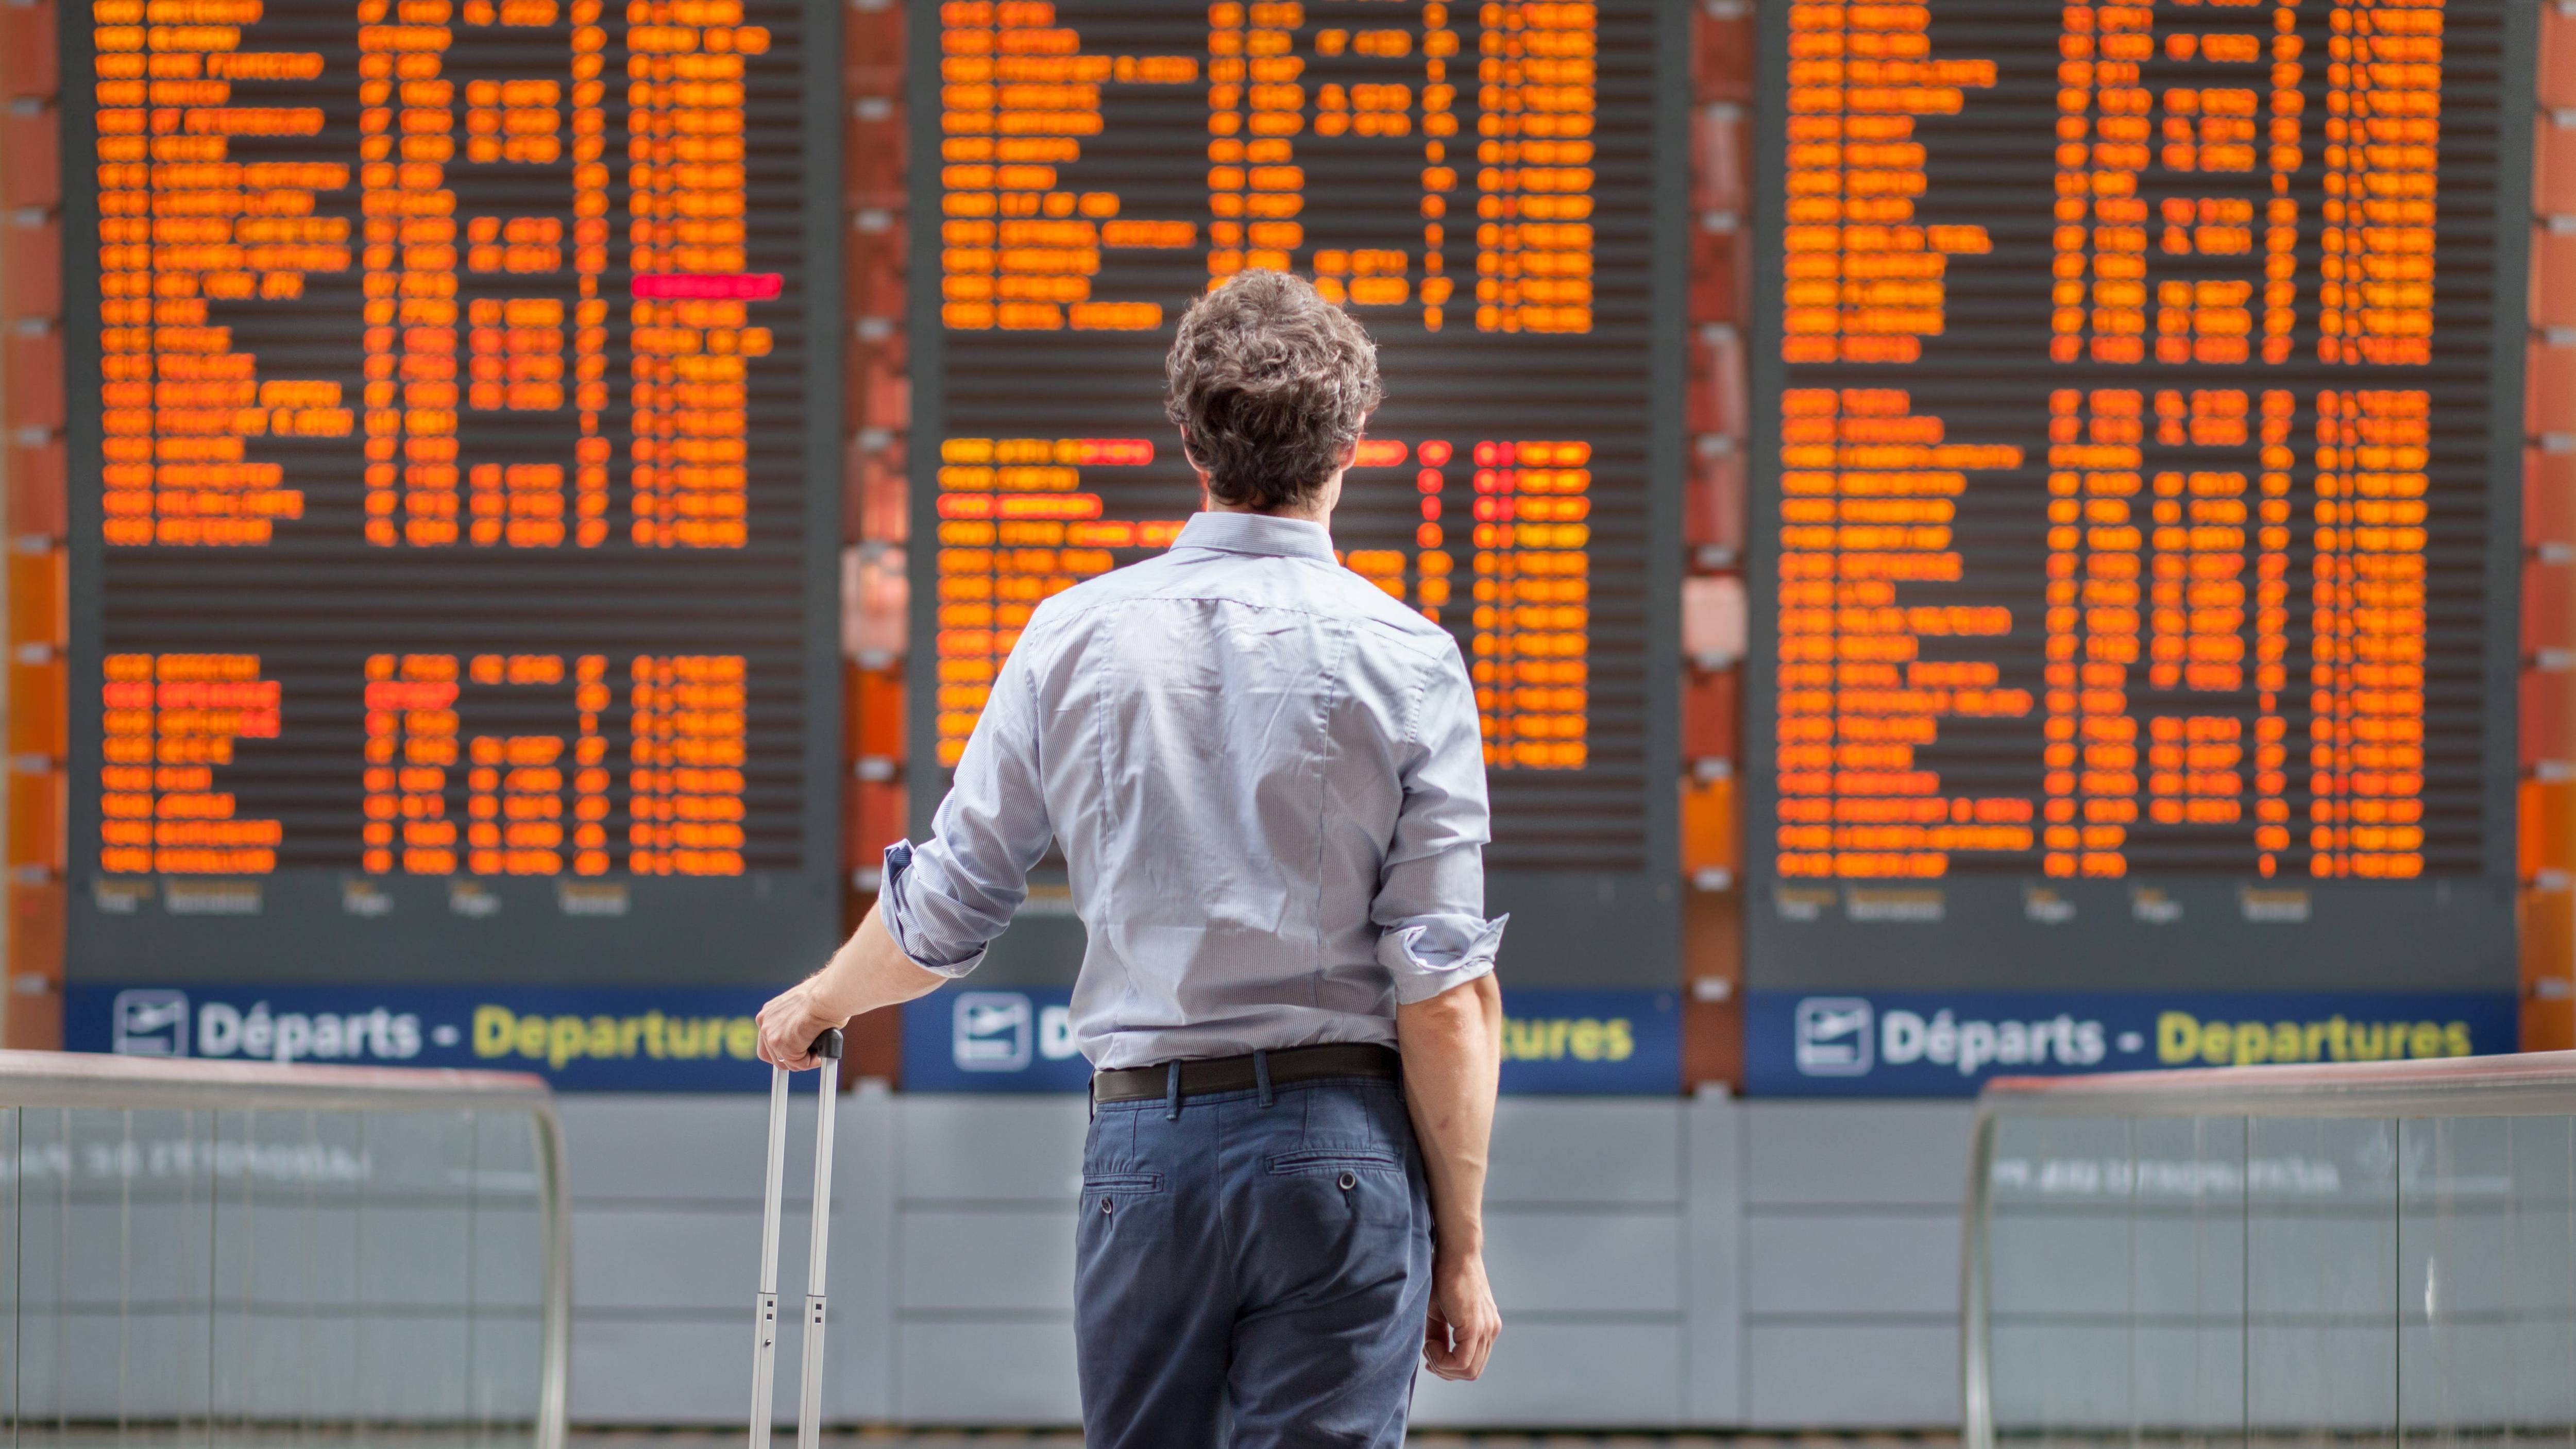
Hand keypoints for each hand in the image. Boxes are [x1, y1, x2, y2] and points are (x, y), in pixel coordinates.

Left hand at [755, 975, 850, 1070]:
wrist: (828, 995)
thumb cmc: (823, 996)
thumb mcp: (801, 1007)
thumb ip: (794, 1021)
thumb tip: (802, 1034)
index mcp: (768, 1013)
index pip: (767, 1041)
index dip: (782, 1050)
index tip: (795, 1052)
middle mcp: (765, 1024)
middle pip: (773, 1056)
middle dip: (792, 1059)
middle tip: (809, 1056)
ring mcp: (773, 1037)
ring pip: (786, 1063)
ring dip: (803, 1061)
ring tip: (817, 1053)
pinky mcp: (784, 1047)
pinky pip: (799, 1064)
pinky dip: (811, 1062)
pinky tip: (819, 1053)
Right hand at [1421, 1247, 1498, 1380]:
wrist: (1454, 1253)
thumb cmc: (1443, 1277)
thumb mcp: (1439, 1313)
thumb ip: (1440, 1336)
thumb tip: (1433, 1356)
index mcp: (1486, 1328)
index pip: (1472, 1364)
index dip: (1449, 1368)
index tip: (1430, 1354)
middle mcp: (1490, 1331)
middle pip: (1471, 1372)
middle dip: (1445, 1370)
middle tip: (1428, 1355)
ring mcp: (1486, 1330)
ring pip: (1468, 1371)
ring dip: (1442, 1366)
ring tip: (1428, 1347)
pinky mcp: (1475, 1327)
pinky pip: (1462, 1362)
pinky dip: (1443, 1360)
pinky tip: (1430, 1345)